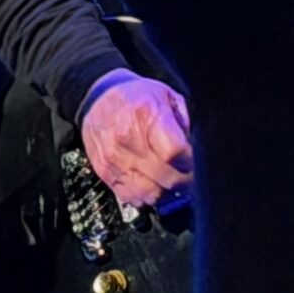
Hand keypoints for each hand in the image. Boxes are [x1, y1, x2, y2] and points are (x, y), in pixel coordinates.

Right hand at [79, 71, 192, 209]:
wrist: (98, 97)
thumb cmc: (136, 97)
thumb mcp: (165, 96)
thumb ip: (184, 122)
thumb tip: (195, 151)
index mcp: (145, 114)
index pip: (175, 152)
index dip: (190, 161)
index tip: (193, 161)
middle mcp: (127, 138)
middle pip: (167, 176)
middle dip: (184, 180)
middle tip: (189, 175)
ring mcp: (114, 158)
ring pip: (152, 193)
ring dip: (167, 192)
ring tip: (171, 181)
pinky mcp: (105, 171)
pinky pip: (133, 197)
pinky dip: (147, 196)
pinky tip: (153, 184)